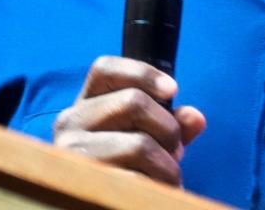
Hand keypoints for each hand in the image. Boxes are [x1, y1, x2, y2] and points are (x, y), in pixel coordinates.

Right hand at [52, 56, 206, 186]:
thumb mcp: (148, 139)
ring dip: (167, 166)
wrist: (102, 204)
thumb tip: (194, 118)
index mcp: (84, 105)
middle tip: (176, 152)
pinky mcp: (82, 186)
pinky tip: (154, 194)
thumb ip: (171, 123)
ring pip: (139, 145)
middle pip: (133, 102)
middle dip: (168, 129)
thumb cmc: (127, 169)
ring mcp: (72, 155)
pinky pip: (135, 180)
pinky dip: (156, 187)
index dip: (143, 73)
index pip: (105, 68)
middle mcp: (69, 123)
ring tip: (169, 178)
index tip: (173, 89)